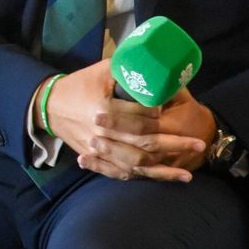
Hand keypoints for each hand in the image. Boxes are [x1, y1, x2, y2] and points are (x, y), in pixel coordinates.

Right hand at [44, 61, 206, 181]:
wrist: (49, 106)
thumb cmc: (79, 84)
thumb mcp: (103, 70)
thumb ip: (129, 72)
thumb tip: (158, 69)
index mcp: (103, 108)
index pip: (140, 117)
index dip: (160, 117)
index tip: (175, 114)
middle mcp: (101, 133)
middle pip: (143, 143)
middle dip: (174, 145)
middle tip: (199, 143)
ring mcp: (98, 150)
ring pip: (135, 164)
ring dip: (163, 171)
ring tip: (188, 174)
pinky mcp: (95, 159)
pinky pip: (121, 173)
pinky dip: (142, 177)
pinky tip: (161, 178)